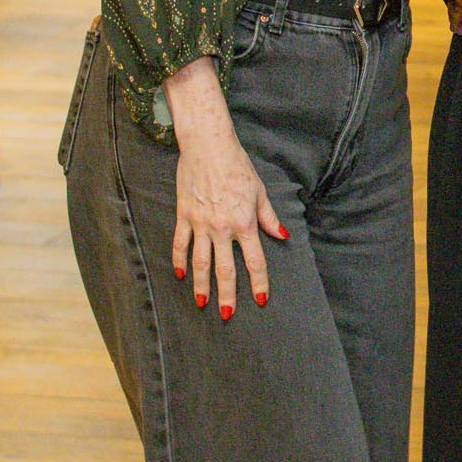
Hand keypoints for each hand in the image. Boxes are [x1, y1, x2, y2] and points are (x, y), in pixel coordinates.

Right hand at [164, 58, 285, 320]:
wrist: (208, 146)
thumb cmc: (238, 166)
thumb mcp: (260, 191)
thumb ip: (269, 218)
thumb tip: (283, 237)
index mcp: (244, 222)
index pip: (254, 260)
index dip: (258, 282)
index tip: (260, 299)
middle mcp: (222, 228)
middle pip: (225, 269)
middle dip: (227, 295)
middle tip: (227, 315)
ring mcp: (200, 224)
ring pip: (200, 263)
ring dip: (201, 286)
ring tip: (202, 304)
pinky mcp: (183, 216)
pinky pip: (179, 244)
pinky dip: (179, 261)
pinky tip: (180, 276)